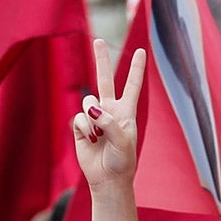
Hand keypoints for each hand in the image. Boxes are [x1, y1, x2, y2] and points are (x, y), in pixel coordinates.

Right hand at [72, 39, 144, 192]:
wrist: (108, 180)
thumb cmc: (122, 161)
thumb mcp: (123, 140)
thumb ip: (109, 122)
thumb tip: (91, 109)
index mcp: (126, 111)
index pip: (132, 85)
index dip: (136, 69)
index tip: (141, 51)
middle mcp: (110, 110)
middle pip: (105, 79)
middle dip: (101, 59)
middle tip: (98, 40)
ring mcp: (94, 118)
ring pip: (88, 103)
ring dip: (93, 120)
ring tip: (99, 138)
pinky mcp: (81, 128)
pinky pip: (79, 118)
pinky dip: (84, 129)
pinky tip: (91, 141)